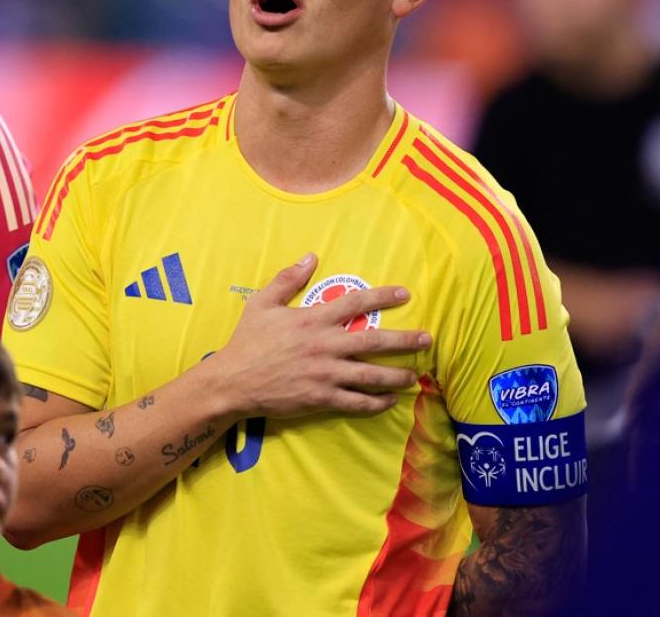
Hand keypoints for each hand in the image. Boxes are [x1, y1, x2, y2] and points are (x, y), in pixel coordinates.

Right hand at [207, 253, 430, 418]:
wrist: (232, 381)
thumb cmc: (246, 341)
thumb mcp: (262, 303)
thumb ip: (288, 279)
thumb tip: (310, 257)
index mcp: (312, 319)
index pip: (356, 303)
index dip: (383, 296)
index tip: (405, 294)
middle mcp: (325, 345)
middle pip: (374, 341)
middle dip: (405, 340)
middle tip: (427, 339)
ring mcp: (325, 374)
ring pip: (371, 375)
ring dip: (397, 375)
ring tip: (415, 375)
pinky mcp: (321, 398)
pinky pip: (357, 402)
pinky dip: (377, 402)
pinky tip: (390, 400)